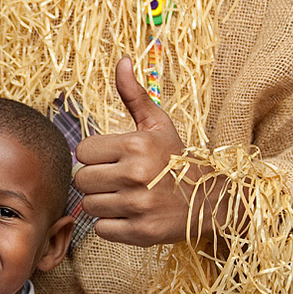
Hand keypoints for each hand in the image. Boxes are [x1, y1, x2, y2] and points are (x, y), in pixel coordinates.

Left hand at [73, 57, 218, 245]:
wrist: (211, 200)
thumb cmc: (176, 158)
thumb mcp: (157, 124)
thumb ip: (134, 95)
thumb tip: (122, 60)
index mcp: (136, 145)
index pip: (82, 152)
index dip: (95, 156)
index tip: (114, 159)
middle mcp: (136, 175)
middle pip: (82, 180)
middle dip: (96, 180)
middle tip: (119, 179)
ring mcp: (138, 206)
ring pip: (89, 205)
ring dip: (103, 203)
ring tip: (127, 196)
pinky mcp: (140, 232)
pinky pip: (102, 229)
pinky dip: (112, 225)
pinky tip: (132, 215)